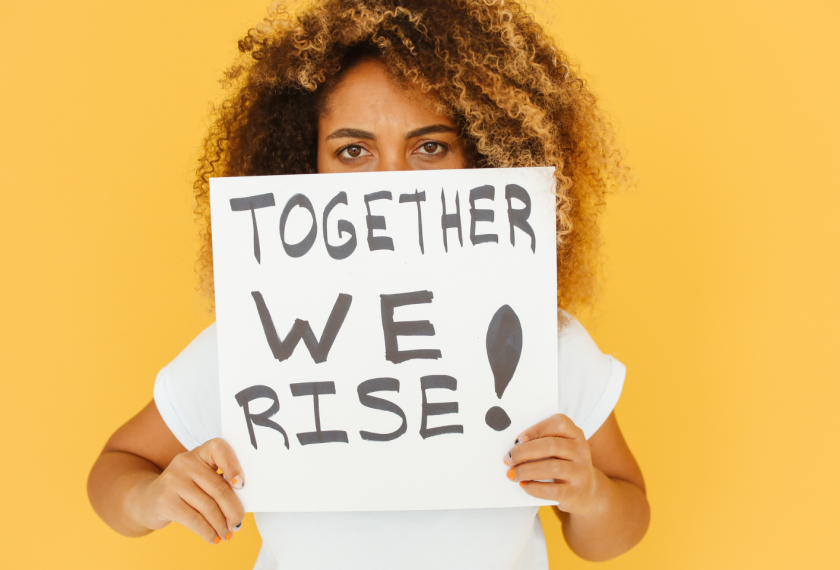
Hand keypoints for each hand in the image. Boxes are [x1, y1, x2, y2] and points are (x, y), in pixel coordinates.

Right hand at [130, 438, 244, 543]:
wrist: (148, 499)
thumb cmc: (185, 490)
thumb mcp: (200, 479)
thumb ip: (219, 483)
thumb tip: (239, 508)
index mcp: (200, 453)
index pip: (219, 449)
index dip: (233, 466)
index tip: (241, 485)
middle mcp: (185, 462)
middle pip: (218, 487)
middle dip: (233, 510)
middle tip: (238, 523)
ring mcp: (173, 481)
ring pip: (208, 507)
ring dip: (222, 525)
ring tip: (227, 533)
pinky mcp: (164, 501)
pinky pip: (194, 520)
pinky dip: (208, 532)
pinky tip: (214, 538)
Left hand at [504, 414, 598, 514]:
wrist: (586, 490)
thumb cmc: (563, 463)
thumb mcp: (559, 448)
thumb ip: (541, 441)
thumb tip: (515, 446)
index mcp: (575, 434)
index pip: (558, 423)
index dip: (535, 429)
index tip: (517, 440)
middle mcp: (581, 450)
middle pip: (551, 446)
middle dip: (524, 452)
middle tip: (508, 459)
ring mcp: (580, 472)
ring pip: (551, 467)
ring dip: (526, 470)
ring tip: (512, 474)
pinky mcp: (574, 492)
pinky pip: (551, 489)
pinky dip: (533, 487)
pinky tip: (524, 485)